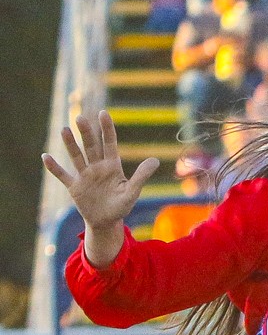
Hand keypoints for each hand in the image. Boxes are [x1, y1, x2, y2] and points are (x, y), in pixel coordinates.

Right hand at [43, 111, 157, 239]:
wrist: (106, 221)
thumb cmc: (121, 206)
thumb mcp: (132, 192)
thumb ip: (141, 176)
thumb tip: (155, 160)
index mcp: (112, 166)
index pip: (109, 144)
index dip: (106, 129)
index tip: (103, 113)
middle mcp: (97, 167)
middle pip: (91, 147)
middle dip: (86, 133)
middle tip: (80, 118)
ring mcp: (84, 175)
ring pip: (76, 156)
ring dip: (70, 144)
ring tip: (65, 130)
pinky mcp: (74, 186)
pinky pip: (62, 175)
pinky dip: (54, 167)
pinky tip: (46, 157)